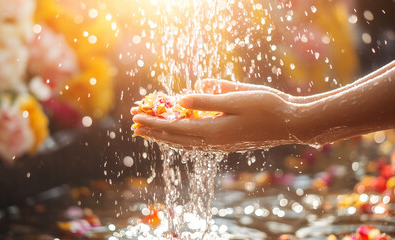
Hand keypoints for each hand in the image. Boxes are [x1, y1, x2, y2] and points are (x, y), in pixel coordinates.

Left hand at [132, 84, 299, 151]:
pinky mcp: (226, 143)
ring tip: (149, 133)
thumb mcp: (236, 98)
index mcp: (213, 130)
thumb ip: (207, 100)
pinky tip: (177, 138)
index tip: (136, 118)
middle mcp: (213, 141)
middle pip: (175, 138)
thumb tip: (180, 99)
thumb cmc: (266, 106)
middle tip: (134, 126)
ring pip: (184, 143)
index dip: (154, 123)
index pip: (174, 127)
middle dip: (153, 131)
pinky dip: (180, 140)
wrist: (290, 123)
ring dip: (164, 137)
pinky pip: (195, 144)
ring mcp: (219, 145)